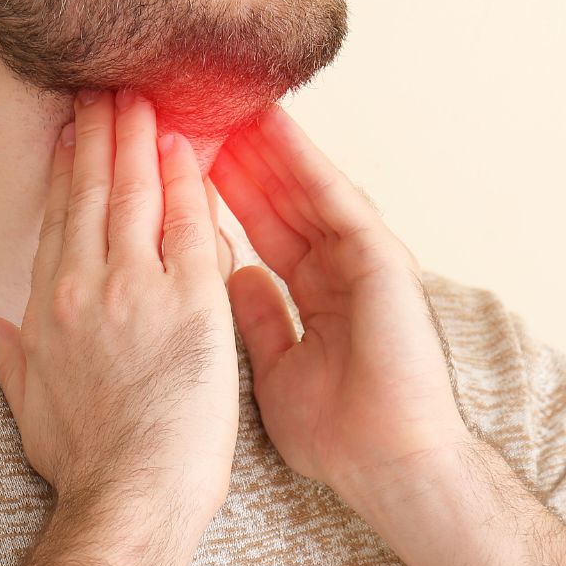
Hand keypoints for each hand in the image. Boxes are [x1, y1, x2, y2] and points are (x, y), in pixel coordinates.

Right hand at [0, 88, 238, 530]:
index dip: (69, 170)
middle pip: (93, 192)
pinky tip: (184, 144)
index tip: (74, 131)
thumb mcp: (29, 406)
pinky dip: (184, 180)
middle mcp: (86, 287)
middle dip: (100, 134)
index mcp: (49, 308)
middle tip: (105, 85)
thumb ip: (9, 355)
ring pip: (135, 194)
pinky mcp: (189, 302)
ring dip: (137, 138)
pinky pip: (188, 223)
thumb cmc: (87, 466)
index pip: (61, 220)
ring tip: (140, 94)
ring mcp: (137, 290)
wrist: (129, 500)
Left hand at [211, 105, 468, 509]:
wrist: (389, 467)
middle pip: (277, 198)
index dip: (219, 191)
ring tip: (226, 98)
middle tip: (194, 109)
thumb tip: (232, 277)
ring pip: (304, 187)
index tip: (176, 156)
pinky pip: (335, 198)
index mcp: (314, 294)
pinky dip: (304, 160)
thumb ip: (257, 318)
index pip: (258, 228)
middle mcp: (337, 268)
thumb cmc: (339, 436)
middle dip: (236, 156)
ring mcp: (362, 258)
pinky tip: (273, 126)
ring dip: (266, 144)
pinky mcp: (382, 257)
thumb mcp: (276, 368)